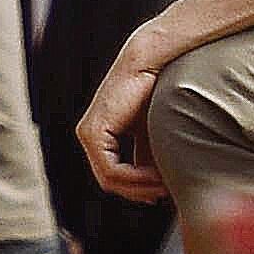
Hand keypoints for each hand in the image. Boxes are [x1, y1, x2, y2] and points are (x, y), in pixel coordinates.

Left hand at [78, 41, 173, 204]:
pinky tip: (155, 176)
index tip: (161, 192)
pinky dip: (134, 178)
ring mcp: (88, 134)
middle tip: (164, 193)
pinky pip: (111, 170)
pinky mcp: (93, 133)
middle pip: (111, 181)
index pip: (115, 174)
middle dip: (139, 191)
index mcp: (102, 134)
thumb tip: (159, 185)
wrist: (152, 61)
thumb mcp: (153, 130)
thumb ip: (149, 155)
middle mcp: (90, 135)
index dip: (138, 189)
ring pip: (110, 179)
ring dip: (139, 187)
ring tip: (163, 185)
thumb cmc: (156, 88)